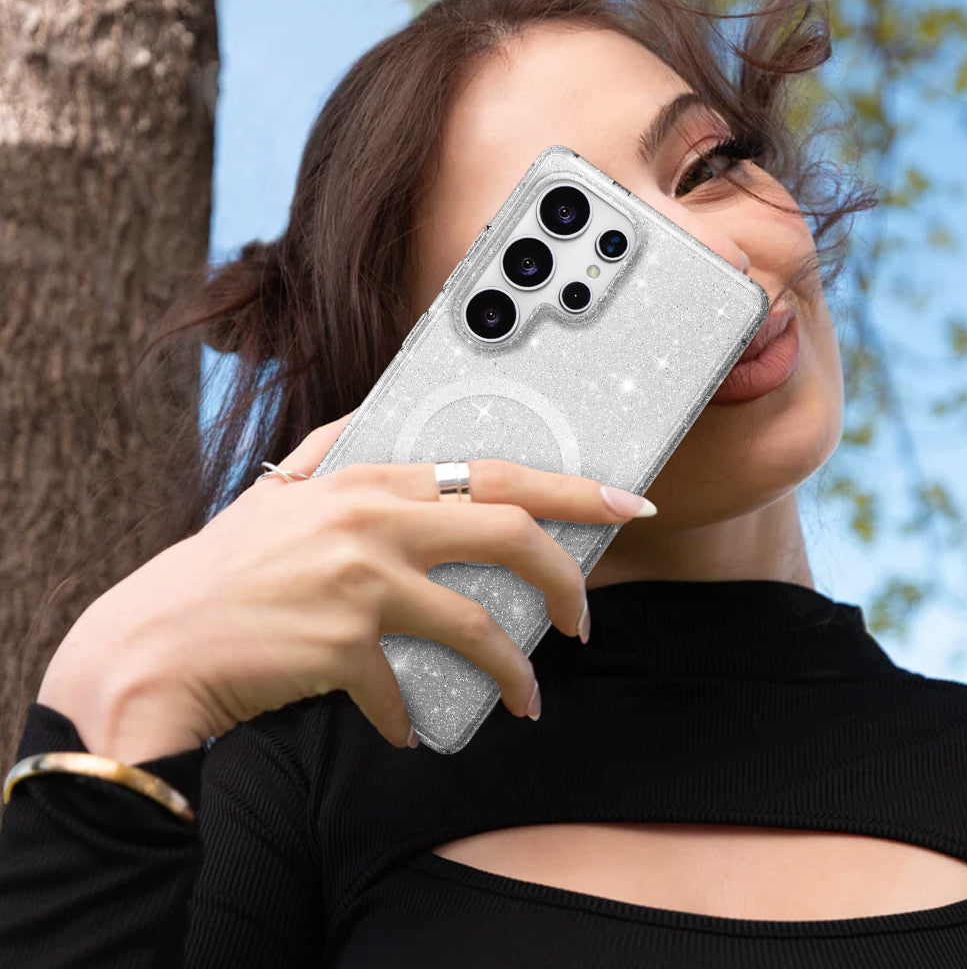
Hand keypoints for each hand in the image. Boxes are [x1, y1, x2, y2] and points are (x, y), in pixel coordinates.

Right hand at [38, 412, 655, 761]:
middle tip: (584, 620)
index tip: (626, 501)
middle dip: (567, 579)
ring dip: (512, 673)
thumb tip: (380, 416)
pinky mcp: (342, 645)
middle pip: (509, 533)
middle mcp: (374, 520)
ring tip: (525, 698)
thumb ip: (338, 445)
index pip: (498, 471)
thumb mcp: (284, 488)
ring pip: (476, 628)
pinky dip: (412, 719)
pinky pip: (404, 694)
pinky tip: (409, 730)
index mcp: (373, 479)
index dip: (573, 487)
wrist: (160, 639)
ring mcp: (360, 582)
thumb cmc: (229, 566)